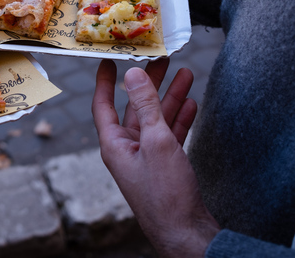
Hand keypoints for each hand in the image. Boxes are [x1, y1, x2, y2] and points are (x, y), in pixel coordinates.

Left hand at [91, 59, 219, 257]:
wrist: (186, 233)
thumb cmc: (166, 192)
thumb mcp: (156, 141)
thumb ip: (147, 105)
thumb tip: (134, 74)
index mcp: (114, 145)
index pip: (103, 106)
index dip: (105, 82)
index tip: (109, 61)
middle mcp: (127, 150)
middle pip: (135, 109)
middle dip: (149, 85)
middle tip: (161, 60)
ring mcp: (146, 159)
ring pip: (156, 120)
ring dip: (170, 98)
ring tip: (186, 73)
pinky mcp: (165, 167)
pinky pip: (170, 136)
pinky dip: (180, 120)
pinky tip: (192, 103)